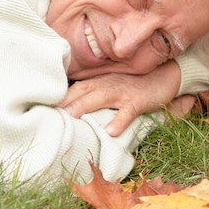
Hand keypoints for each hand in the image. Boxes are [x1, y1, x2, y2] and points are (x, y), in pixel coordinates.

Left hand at [57, 60, 181, 135]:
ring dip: (85, 107)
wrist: (165, 76)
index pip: (76, 88)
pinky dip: (119, 120)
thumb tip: (74, 108)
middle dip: (66, 102)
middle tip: (49, 114)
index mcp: (101, 82)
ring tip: (71, 119)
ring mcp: (123, 92)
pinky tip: (111, 131)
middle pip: (84, 91)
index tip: (43, 108)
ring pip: (101, 98)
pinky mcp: (138, 101)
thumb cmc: (135, 85)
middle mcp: (109, 84)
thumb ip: (95, 94)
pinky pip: (128, 111)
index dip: (60, 97)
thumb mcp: (113, 86)